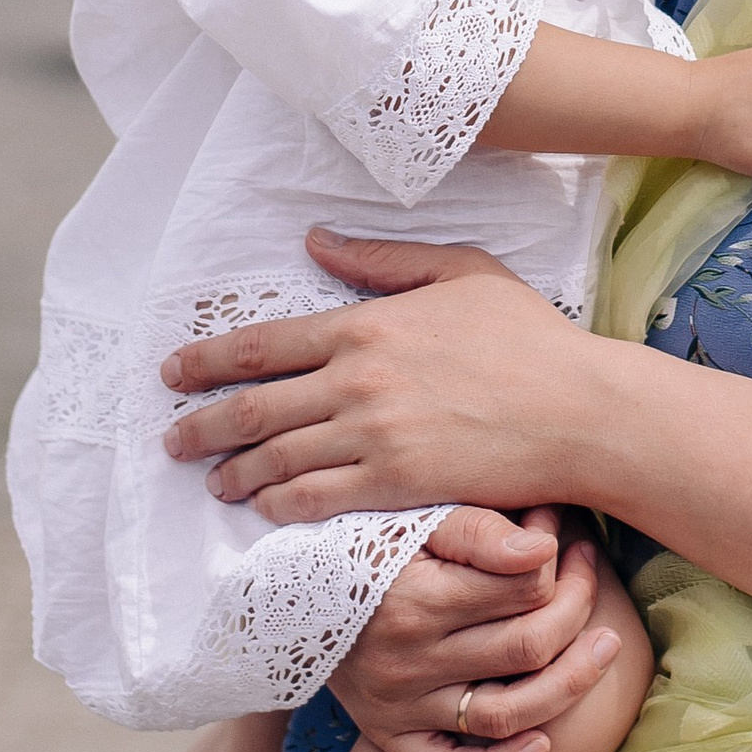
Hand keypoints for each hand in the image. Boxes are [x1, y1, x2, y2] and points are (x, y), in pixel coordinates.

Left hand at [160, 234, 606, 519]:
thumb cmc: (528, 337)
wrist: (579, 408)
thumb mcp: (460, 272)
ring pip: (275, 458)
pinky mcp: (396, 485)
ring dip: (233, 472)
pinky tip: (264, 510)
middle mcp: (358, 380)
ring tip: (213, 481)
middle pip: (251, 406)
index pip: (263, 344)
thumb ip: (382, 259)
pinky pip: (315, 500)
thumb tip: (316, 241)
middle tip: (171, 439)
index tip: (174, 372)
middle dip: (200, 425)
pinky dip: (278, 506)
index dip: (206, 360)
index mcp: (367, 324)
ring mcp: (374, 436)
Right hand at [329, 506, 625, 751]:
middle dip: (579, 608)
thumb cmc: (360, 542)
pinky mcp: (389, 737)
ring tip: (604, 649)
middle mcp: (408, 661)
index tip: (568, 537)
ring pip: (507, 714)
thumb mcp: (411, 518)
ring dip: (570, 685)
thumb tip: (545, 546)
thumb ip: (477, 528)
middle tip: (593, 576)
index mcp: (417, 598)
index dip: (561, 561)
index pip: (524, 588)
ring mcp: (400, 706)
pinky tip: (543, 740)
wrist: (280, 594)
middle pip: (529, 647)